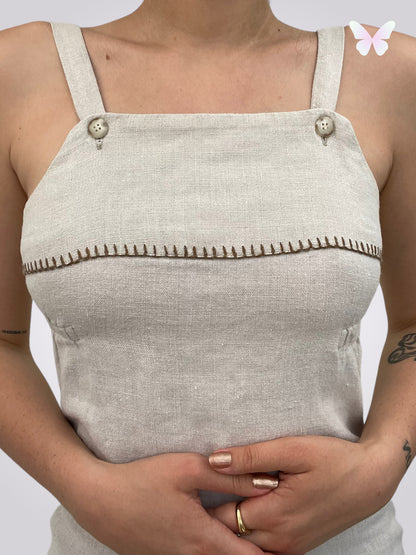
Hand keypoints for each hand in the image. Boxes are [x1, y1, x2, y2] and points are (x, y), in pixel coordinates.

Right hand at [66, 452, 278, 554]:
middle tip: (280, 536)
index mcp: (204, 540)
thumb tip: (269, 482)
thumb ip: (231, 477)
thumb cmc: (141, 481)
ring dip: (234, 548)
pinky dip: (215, 548)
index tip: (294, 545)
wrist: (97, 500)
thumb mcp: (188, 470)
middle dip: (259, 550)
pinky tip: (217, 530)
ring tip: (253, 531)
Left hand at [205, 435, 397, 553]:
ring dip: (233, 527)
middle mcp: (281, 539)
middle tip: (199, 495)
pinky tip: (247, 513)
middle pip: (231, 536)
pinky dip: (251, 535)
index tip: (193, 486)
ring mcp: (291, 546)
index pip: (223, 518)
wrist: (371, 480)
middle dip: (215, 517)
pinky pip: (265, 548)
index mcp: (275, 515)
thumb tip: (214, 460)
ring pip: (247, 545)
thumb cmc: (334, 460)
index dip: (206, 502)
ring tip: (220, 502)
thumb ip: (251, 456)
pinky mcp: (299, 545)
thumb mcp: (292, 449)